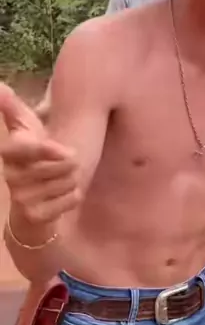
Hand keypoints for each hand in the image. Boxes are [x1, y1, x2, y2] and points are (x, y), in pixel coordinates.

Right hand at [0, 83, 79, 226]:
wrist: (30, 203)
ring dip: (73, 180)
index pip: (28, 148)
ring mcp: (20, 197)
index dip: (48, 150)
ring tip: (62, 179)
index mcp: (10, 151)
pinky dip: (74, 196)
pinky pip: (70, 200)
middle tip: (65, 165)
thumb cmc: (31, 158)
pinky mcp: (33, 215)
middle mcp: (10, 174)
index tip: (68, 152)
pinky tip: (62, 196)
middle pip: (60, 166)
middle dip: (71, 165)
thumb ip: (12, 108)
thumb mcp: (23, 129)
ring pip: (68, 182)